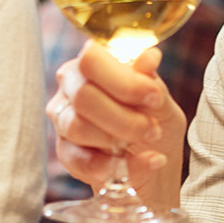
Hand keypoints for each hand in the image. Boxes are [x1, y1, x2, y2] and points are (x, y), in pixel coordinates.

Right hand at [47, 40, 185, 211]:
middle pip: (83, 96)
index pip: (91, 60)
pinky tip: (144, 163)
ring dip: (119, 139)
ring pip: (77, 127)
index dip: (123, 81)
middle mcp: (71, 87)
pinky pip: (82, 161)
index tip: (154, 97)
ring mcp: (63, 120)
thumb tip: (150, 57)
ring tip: (149, 143)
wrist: (154, 157)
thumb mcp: (160, 99)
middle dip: (124, 117)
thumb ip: (150, 80)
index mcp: (92, 64)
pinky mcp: (65, 154)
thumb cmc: (155, 119)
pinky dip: (118, 166)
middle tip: (153, 129)